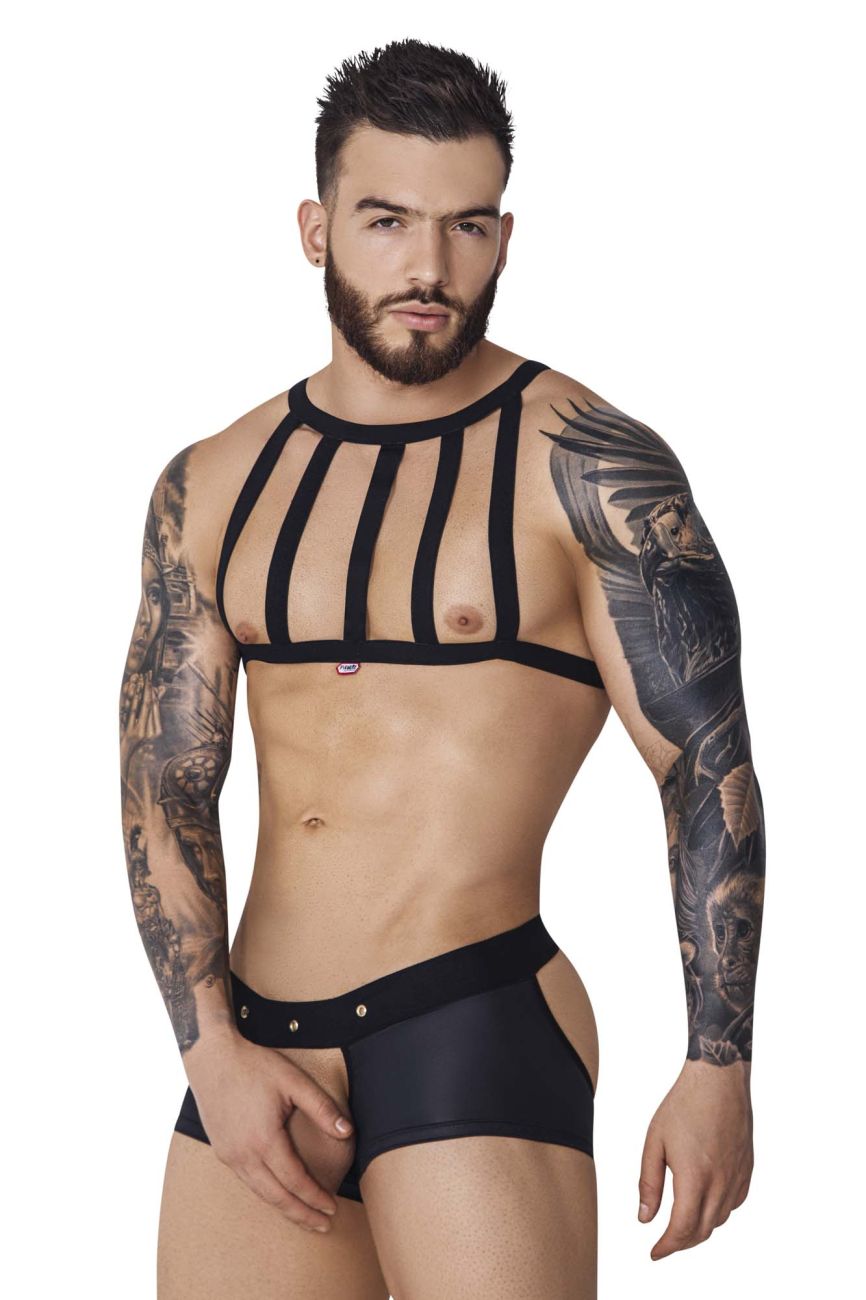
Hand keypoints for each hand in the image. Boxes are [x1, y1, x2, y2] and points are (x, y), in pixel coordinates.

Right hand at [184, 1032, 354, 1232]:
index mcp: (264, 1140)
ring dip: (283, 1208)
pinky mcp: (222, 1151)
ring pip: (260, 1193)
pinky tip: (278, 1194)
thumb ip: (322, 1108)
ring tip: (304, 1217)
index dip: (315, 1196)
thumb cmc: (253, 1066)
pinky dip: (266, 1193)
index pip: (295, 1180)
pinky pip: (247, 1181)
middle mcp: (244, 1154)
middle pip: (277, 1197)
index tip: (332, 1207)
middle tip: (323, 1225)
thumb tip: (347, 1132)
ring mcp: (229, 1155)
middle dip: (302, 1214)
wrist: (211, 1058)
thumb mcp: (293, 1081)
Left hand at [638, 1057, 752, 1258]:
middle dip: (681, 1243)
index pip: (682, 1229)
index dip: (667, 1246)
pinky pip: (734, 1203)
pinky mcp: (747, 1168)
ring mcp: (737, 1176)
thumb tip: (644, 1218)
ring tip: (681, 1225)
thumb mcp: (654, 1141)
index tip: (654, 1253)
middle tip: (664, 1244)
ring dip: (700, 1229)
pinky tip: (706, 1204)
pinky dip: (718, 1213)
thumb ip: (649, 1183)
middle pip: (702, 1231)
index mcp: (695, 1177)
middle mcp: (720, 1182)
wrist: (718, 1079)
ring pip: (719, 1219)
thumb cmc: (683, 1105)